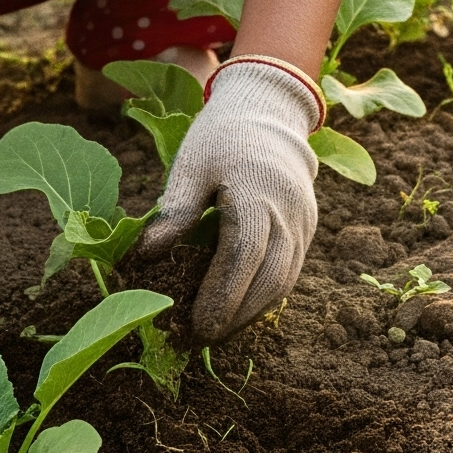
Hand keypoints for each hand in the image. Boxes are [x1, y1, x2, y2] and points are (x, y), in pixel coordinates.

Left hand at [139, 59, 318, 341]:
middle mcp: (289, 211)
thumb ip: (174, 212)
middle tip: (199, 340)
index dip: (221, 295)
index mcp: (258, 192)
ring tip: (215, 333)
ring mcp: (304, 222)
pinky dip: (264, 297)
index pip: (244, 254)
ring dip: (251, 313)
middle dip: (235, 316)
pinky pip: (289, 272)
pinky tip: (237, 310)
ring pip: (283, 282)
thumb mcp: (191, 165)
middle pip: (269, 278)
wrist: (269, 112)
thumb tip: (145, 259)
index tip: (196, 326)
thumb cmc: (222, 138)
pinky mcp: (307, 229)